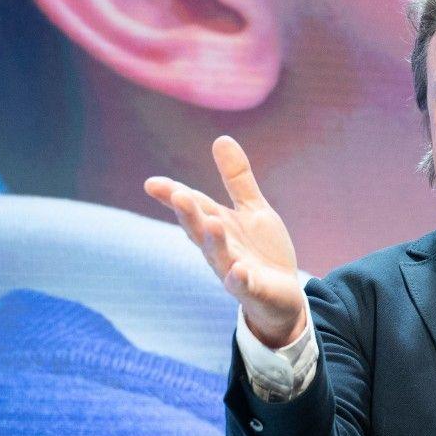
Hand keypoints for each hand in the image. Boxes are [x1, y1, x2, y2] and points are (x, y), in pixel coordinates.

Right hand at [144, 136, 305, 348]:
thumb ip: (237, 179)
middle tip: (178, 195)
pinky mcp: (253, 291)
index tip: (152, 184)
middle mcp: (220, 248)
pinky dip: (240, 279)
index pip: (194, 207)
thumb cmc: (262, 252)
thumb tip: (220, 139)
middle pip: (200, 230)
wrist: (283, 296)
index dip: (174, 196)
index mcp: (218, 226)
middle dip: (189, 214)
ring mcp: (234, 271)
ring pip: (219, 256)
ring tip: (211, 223)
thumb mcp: (252, 210)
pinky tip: (238, 271)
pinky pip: (243, 285)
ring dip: (213, 241)